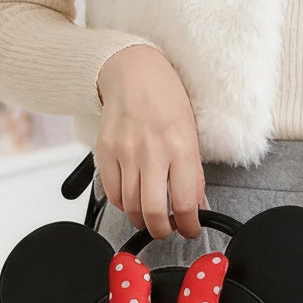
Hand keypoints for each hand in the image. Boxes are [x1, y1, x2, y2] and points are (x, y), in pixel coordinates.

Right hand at [95, 45, 205, 238]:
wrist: (133, 72)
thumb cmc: (168, 99)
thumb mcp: (192, 134)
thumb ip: (194, 175)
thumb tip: (198, 207)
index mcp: (181, 147)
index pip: (185, 202)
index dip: (189, 225)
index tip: (191, 229)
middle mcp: (152, 151)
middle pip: (153, 211)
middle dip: (163, 231)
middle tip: (168, 230)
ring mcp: (125, 152)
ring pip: (130, 206)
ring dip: (142, 219)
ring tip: (152, 217)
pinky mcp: (104, 152)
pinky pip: (112, 193)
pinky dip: (123, 204)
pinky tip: (133, 200)